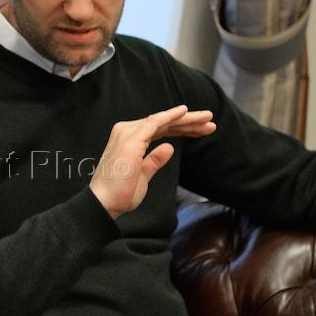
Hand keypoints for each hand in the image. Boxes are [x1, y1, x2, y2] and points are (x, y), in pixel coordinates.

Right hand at [89, 105, 215, 218]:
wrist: (105, 203)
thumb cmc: (120, 194)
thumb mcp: (143, 176)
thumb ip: (154, 161)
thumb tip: (168, 147)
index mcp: (130, 141)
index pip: (160, 131)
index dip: (182, 129)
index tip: (202, 131)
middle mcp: (127, 132)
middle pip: (164, 124)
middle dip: (188, 122)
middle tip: (210, 120)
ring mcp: (129, 134)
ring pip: (163, 121)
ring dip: (186, 119)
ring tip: (207, 117)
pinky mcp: (132, 139)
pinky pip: (155, 123)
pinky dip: (170, 116)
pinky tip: (184, 112)